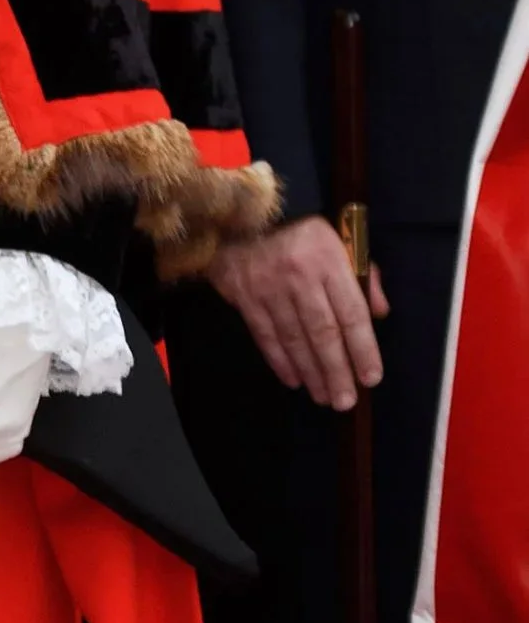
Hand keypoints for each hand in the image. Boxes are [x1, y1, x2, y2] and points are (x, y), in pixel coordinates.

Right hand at [209, 215, 388, 412]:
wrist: (243, 221)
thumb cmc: (301, 234)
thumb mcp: (340, 240)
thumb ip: (364, 274)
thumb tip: (379, 314)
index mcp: (329, 259)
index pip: (351, 312)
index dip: (362, 348)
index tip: (371, 377)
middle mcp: (300, 276)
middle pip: (323, 332)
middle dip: (337, 370)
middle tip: (346, 401)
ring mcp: (269, 288)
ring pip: (295, 340)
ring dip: (311, 373)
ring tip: (324, 396)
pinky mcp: (245, 298)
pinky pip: (266, 337)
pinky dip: (281, 362)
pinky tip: (295, 381)